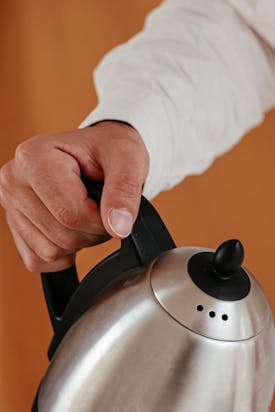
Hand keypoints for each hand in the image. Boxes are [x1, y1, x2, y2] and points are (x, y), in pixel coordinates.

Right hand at [0, 121, 148, 272]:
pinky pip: (39, 260)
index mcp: (33, 157)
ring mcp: (10, 206)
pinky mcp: (15, 228)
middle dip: (91, 232)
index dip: (101, 221)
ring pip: (50, 251)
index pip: (71, 214)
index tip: (111, 207)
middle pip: (61, 236)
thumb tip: (118, 227)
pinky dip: (63, 254)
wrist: (99, 152)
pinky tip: (71, 227)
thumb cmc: (109, 151)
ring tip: (85, 214)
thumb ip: (124, 192)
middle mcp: (13, 180)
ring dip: (79, 243)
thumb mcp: (127, 159)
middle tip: (100, 209)